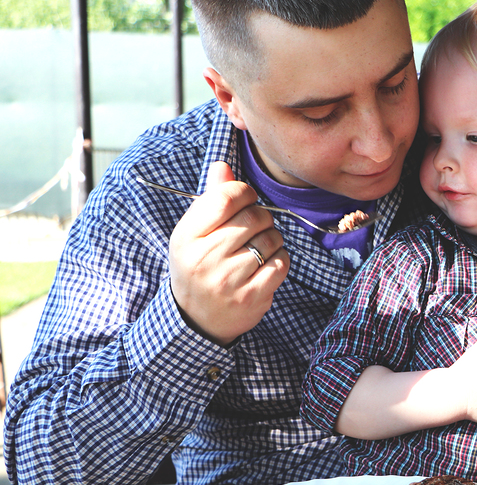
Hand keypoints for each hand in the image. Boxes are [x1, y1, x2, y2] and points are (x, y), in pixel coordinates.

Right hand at [168, 161, 288, 345]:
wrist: (196, 319)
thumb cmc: (199, 266)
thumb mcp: (195, 232)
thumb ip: (211, 198)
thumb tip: (223, 165)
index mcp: (188, 236)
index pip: (227, 198)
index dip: (245, 193)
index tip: (246, 200)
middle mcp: (205, 258)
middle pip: (254, 217)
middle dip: (261, 217)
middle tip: (254, 228)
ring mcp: (229, 280)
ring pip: (271, 239)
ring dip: (272, 239)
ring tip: (258, 249)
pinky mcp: (251, 297)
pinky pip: (281, 263)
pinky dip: (280, 260)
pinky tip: (265, 265)